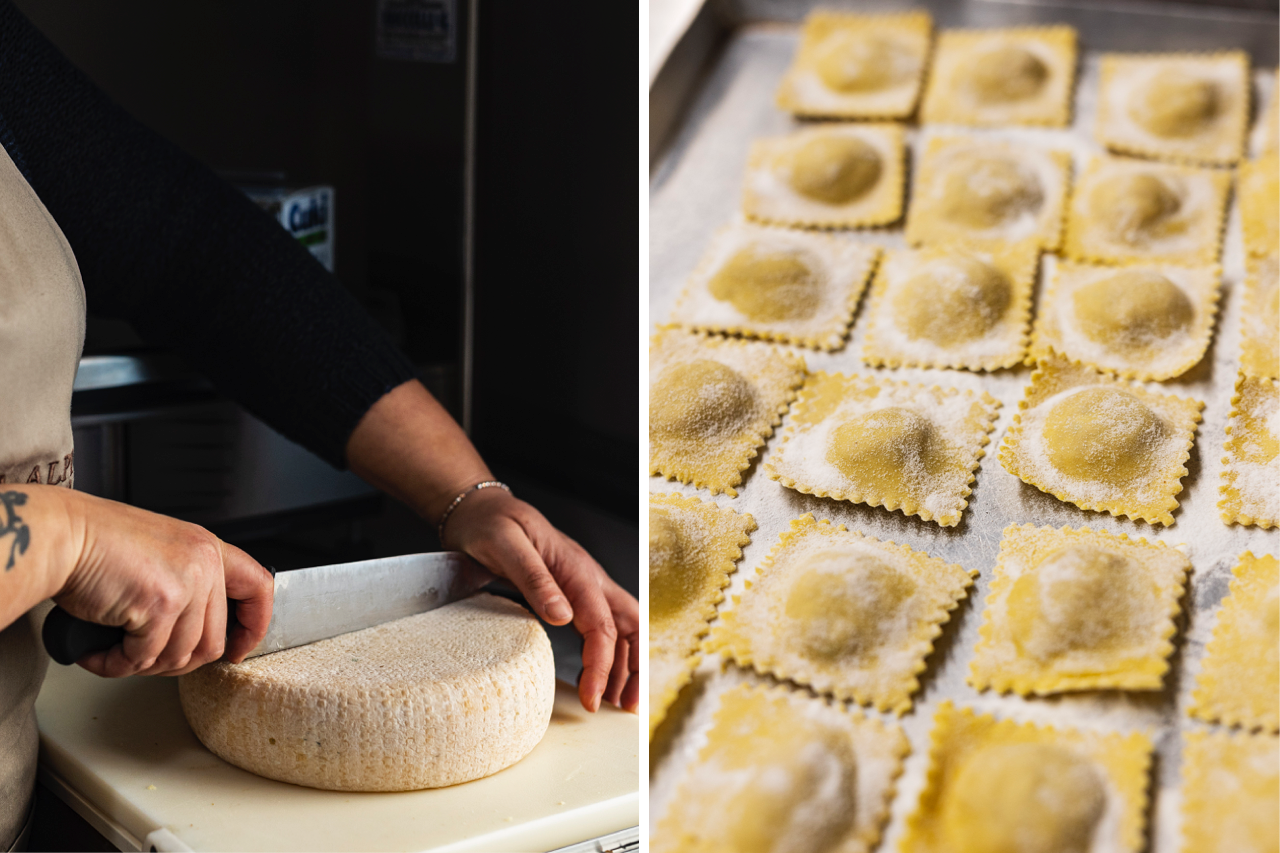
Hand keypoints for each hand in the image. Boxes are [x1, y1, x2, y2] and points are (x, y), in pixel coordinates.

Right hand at [54, 490, 273, 676]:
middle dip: (176, 663)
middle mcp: (205, 563)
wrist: (61, 536)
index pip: (259, 588)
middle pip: (213, 641)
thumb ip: (189, 583)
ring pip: (181, 656)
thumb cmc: (98, 544)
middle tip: (145, 659)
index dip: (254, 626)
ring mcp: (186, 583)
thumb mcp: (162, 553)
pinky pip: (144, 658)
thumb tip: (196, 633)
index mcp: (209, 548)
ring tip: (117, 654)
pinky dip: (116, 665)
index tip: (240, 649)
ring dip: (143, 666)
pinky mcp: (160, 604)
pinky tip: (99, 653)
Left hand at [444, 487, 638, 713]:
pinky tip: (598, 672)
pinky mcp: (572, 591)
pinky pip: (602, 624)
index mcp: (576, 569)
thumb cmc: (491, 524)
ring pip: (621, 626)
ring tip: (618, 700)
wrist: (481, 510)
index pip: (602, 626)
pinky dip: (609, 652)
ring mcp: (583, 584)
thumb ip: (534, 579)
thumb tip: (562, 617)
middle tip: (628, 706)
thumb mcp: (505, 545)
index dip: (602, 665)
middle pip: (631, 624)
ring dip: (626, 662)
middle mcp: (588, 577)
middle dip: (636, 666)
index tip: (591, 699)